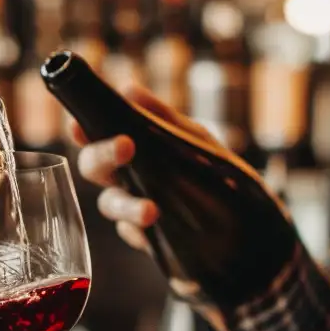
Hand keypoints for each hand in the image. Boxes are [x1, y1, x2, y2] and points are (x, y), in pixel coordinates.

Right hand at [70, 87, 256, 255]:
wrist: (251, 226)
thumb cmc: (218, 174)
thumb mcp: (197, 141)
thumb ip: (165, 118)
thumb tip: (129, 89)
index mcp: (132, 151)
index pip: (96, 136)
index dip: (81, 130)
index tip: (78, 126)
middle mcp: (125, 179)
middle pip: (92, 167)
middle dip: (102, 155)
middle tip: (126, 146)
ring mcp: (134, 210)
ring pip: (110, 204)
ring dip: (127, 206)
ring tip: (151, 210)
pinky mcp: (148, 240)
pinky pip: (133, 235)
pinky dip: (142, 232)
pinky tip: (157, 231)